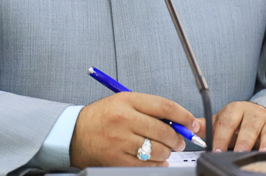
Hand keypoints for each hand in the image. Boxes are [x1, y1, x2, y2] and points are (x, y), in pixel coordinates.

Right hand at [69, 92, 198, 167]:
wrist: (74, 134)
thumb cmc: (101, 117)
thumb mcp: (123, 102)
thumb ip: (149, 108)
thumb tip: (177, 120)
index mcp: (127, 101)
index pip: (164, 106)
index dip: (183, 115)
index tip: (191, 121)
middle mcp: (124, 119)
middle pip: (164, 130)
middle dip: (178, 138)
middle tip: (180, 140)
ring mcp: (120, 140)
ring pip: (158, 149)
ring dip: (167, 152)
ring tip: (165, 149)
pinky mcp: (117, 159)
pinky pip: (147, 164)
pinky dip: (156, 163)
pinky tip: (155, 159)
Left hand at [197, 101, 265, 152]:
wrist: (260, 114)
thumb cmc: (239, 120)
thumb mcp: (222, 119)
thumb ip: (206, 125)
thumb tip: (189, 127)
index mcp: (236, 110)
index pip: (227, 122)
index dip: (222, 136)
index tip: (217, 149)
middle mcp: (253, 114)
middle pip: (249, 126)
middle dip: (245, 139)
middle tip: (240, 151)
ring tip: (264, 152)